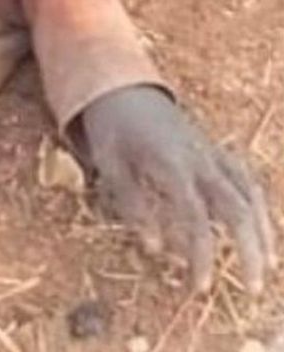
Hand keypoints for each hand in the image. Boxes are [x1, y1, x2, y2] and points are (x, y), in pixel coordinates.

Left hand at [80, 86, 277, 292]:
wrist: (124, 90)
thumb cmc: (112, 131)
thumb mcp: (109, 165)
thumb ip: (131, 205)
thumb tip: (155, 249)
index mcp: (172, 164)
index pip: (196, 219)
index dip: (201, 254)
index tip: (199, 285)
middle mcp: (202, 159)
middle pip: (238, 209)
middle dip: (250, 249)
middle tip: (253, 287)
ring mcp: (214, 153)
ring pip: (252, 194)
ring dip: (263, 230)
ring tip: (267, 266)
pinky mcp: (218, 152)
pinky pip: (248, 180)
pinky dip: (259, 207)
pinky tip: (260, 230)